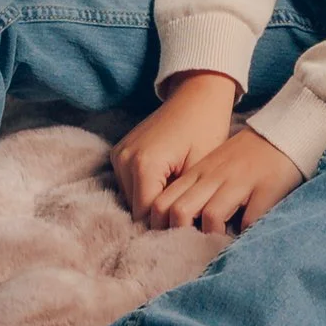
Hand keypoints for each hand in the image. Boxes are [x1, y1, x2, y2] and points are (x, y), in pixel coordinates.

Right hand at [112, 71, 238, 218]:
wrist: (197, 93)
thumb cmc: (206, 128)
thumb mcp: (200, 168)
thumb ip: (184, 202)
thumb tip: (180, 231)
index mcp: (144, 165)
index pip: (148, 216)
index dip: (169, 226)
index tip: (188, 229)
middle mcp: (124, 160)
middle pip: (138, 210)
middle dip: (160, 215)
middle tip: (186, 214)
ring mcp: (119, 154)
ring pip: (132, 199)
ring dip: (152, 202)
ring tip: (178, 195)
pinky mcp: (119, 151)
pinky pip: (130, 184)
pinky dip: (146, 189)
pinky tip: (168, 183)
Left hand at [145, 125, 304, 235]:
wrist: (282, 133)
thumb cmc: (245, 157)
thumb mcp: (212, 168)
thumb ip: (195, 191)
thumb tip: (175, 227)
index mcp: (198, 173)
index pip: (163, 202)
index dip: (159, 227)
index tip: (166, 243)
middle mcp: (214, 177)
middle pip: (180, 212)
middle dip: (181, 237)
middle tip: (190, 252)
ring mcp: (240, 182)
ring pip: (211, 216)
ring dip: (213, 238)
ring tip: (218, 248)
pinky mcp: (266, 189)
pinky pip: (249, 220)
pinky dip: (244, 236)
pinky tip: (245, 240)